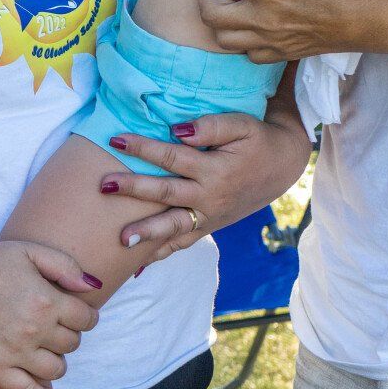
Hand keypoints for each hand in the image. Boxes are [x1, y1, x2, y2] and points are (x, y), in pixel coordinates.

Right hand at [0, 241, 100, 388]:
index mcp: (46, 300)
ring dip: (57, 361)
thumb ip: (64, 265)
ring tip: (47, 351)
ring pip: (56, 369)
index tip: (77, 314)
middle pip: (72, 344)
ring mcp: (15, 353)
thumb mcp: (26, 251)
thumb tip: (93, 286)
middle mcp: (35, 330)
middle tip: (56, 328)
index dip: (86, 316)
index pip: (86, 319)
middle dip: (69, 335)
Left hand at [104, 108, 312, 254]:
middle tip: (104, 184)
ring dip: (146, 234)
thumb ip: (211, 126)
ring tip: (120, 242)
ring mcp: (209, 216)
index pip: (171, 157)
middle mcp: (210, 197)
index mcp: (215, 170)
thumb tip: (178, 131)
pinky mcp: (209, 227)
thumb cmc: (258, 140)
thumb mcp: (242, 125)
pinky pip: (183, 243)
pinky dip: (162, 252)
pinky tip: (138, 264)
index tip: (115, 139)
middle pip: (165, 193)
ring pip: (173, 227)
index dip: (143, 147)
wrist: (283, 165)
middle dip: (133, 189)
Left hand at [197, 0, 387, 61]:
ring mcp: (275, 41)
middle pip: (210, 14)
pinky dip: (243, 40)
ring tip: (232, 2)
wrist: (380, 18)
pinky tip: (254, 23)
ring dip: (220, 19)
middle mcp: (266, 20)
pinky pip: (250, 55)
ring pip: (223, 40)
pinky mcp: (287, 54)